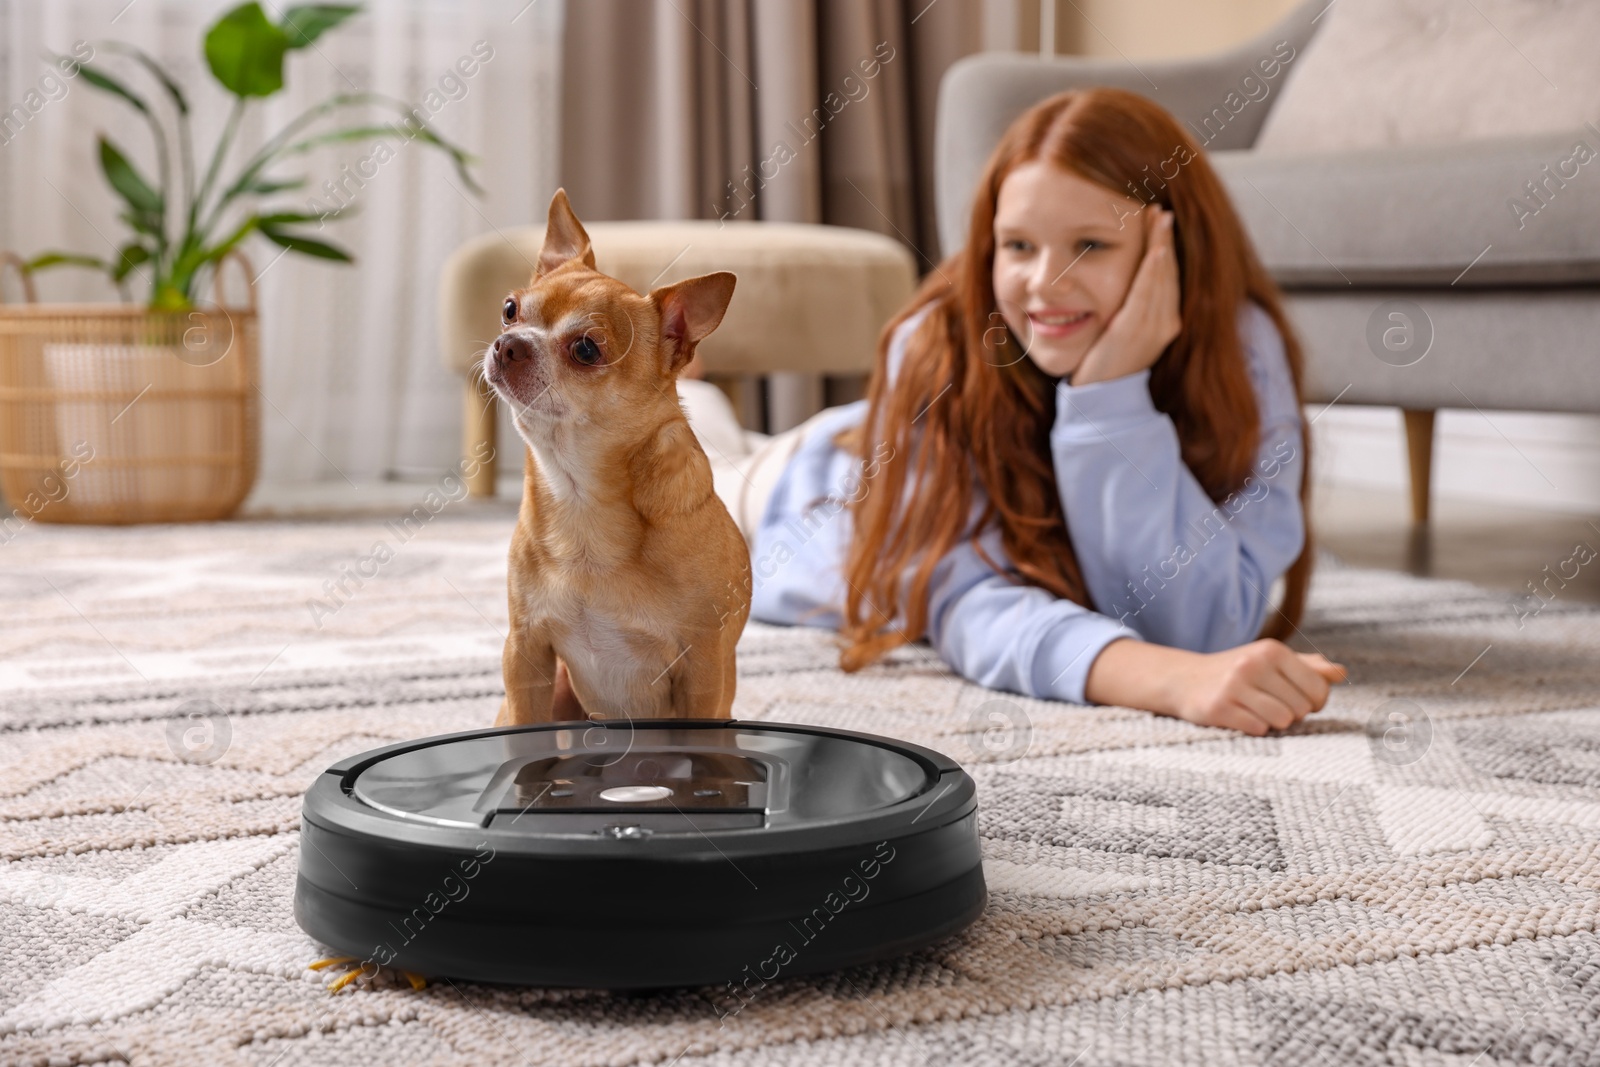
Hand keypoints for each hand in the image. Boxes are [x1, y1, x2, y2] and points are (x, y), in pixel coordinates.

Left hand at [1070, 207, 1180, 386]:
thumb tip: (1130, 279)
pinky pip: (1146, 296)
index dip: (1166, 246)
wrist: (1100, 398)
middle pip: (1168, 271)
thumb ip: (1131, 306)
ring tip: (1158, 218)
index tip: (1160, 218)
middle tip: (1160, 208)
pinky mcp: (1133, 333)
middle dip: (1164, 238)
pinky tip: (1156, 251)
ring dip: (1160, 245)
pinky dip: (1153, 271)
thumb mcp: (1123, 329)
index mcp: (1166, 321)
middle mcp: (1166, 324)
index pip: (1168, 275)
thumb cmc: (1106, 361)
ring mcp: (1153, 329)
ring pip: (1160, 278)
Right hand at [1166, 639, 1347, 735]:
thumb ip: (1308, 667)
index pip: (1318, 688)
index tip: (1299, 700)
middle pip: (1301, 707)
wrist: (1185, 679)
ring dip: (1275, 723)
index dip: (1315, 702)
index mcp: (1271, 650)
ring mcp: (1233, 686)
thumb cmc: (1238, 671)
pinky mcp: (1218, 708)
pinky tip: (1242, 717)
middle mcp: (1253, 664)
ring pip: (1282, 720)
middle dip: (1292, 713)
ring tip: (1259, 712)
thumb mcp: (1271, 661)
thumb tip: (1341, 673)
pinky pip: (1258, 729)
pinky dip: (1254, 728)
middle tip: (1273, 706)